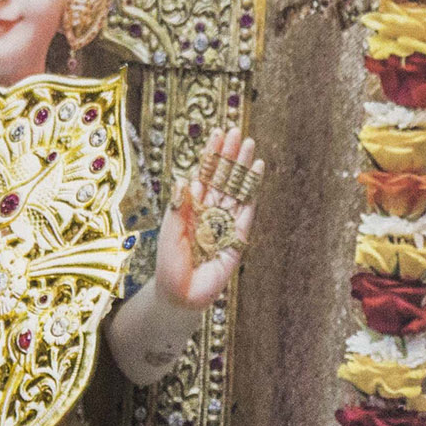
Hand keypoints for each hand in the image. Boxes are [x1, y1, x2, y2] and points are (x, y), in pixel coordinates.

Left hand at [154, 127, 261, 310]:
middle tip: (238, 131)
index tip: (218, 132)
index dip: (211, 154)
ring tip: (250, 144)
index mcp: (191, 206)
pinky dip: (252, 191)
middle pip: (222, 177)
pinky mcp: (238, 237)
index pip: (203, 174)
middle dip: (230, 155)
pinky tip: (256, 171)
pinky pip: (247, 210)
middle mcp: (209, 211)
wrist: (180, 295)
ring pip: (236, 189)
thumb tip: (185, 178)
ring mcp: (225, 222)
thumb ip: (180, 207)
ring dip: (243, 167)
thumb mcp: (170, 231)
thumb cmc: (169, 265)